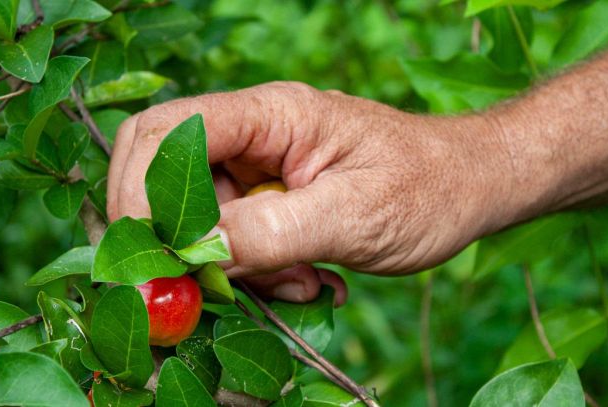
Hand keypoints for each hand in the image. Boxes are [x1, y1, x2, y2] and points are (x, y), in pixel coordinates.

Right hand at [107, 82, 511, 299]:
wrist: (468, 188)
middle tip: (217, 283)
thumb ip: (272, 232)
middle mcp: (256, 134)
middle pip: (169, 175)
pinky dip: (258, 269)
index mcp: (271, 114)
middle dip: (184, 236)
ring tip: (298, 280)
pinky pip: (236, 237)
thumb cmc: (426, 188)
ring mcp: (262, 167)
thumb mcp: (354, 215)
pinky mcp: (274, 198)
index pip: (167, 132)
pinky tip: (306, 277)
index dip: (139, 190)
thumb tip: (195, 253)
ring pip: (203, 217)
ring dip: (235, 264)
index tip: (152, 257)